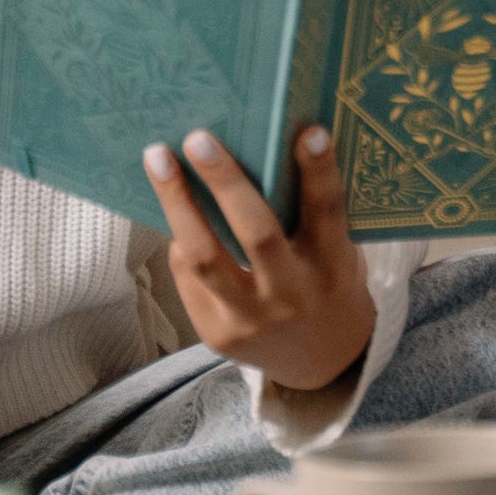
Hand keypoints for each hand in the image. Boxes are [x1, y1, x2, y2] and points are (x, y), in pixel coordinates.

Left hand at [144, 126, 376, 394]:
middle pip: (257, 235)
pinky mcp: (217, 334)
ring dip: (177, 204)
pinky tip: (174, 209)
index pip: (327, 215)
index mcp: (333, 268)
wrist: (322, 362)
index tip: (308, 132)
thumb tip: (263, 148)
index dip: (319, 173)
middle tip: (199, 138)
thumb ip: (310, 215)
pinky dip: (182, 239)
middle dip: (225, 183)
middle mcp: (293, 296)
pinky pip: (189, 277)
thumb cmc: (327, 284)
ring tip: (158, 159)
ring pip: (204, 258)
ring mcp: (251, 320)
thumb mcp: (337, 252)